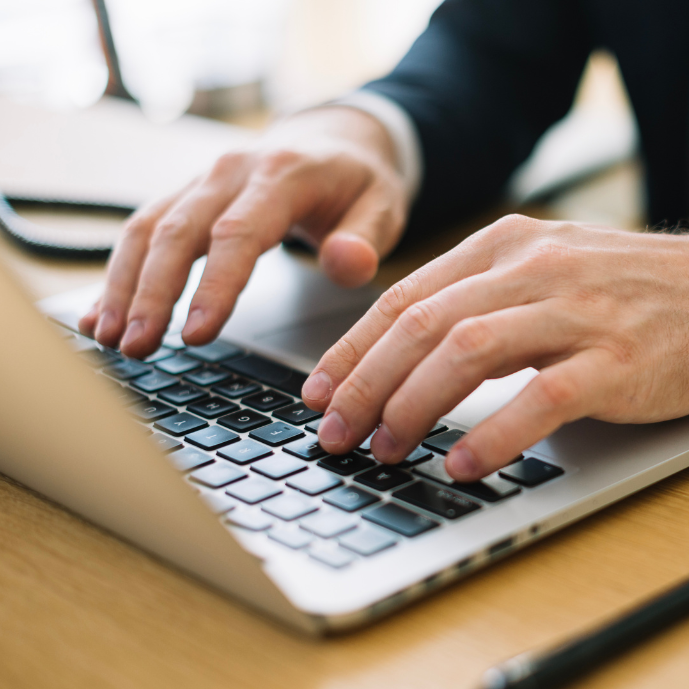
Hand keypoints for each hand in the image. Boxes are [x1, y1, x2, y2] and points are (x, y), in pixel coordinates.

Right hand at [79, 107, 407, 357]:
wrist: (336, 139)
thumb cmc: (360, 181)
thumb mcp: (384, 206)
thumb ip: (366, 238)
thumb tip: (346, 263)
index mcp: (283, 174)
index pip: (239, 233)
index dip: (215, 285)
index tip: (197, 333)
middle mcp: (232, 171)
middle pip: (179, 230)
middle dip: (152, 292)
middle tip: (136, 346)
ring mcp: (203, 180)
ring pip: (148, 227)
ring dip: (124, 284)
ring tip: (108, 337)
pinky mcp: (187, 195)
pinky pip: (144, 229)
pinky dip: (120, 271)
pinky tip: (102, 313)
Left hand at [301, 215, 688, 481]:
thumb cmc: (636, 290)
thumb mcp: (551, 269)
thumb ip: (483, 298)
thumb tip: (404, 354)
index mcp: (509, 246)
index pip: (404, 296)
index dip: (351, 349)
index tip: (319, 393)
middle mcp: (535, 270)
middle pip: (422, 324)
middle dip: (365, 385)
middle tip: (336, 435)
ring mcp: (578, 313)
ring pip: (466, 353)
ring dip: (412, 407)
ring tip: (386, 450)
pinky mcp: (617, 361)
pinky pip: (539, 398)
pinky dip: (493, 434)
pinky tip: (464, 463)